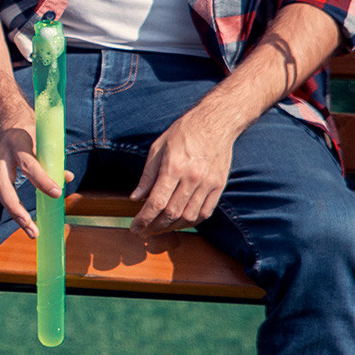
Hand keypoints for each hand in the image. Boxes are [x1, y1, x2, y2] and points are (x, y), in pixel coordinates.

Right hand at [0, 108, 66, 239]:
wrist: (0, 113)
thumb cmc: (26, 123)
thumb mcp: (42, 134)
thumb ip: (53, 156)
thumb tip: (67, 178)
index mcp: (16, 142)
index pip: (29, 165)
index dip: (43, 180)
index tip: (57, 193)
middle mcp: (1, 155)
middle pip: (4, 188)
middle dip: (17, 210)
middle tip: (32, 228)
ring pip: (1, 194)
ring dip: (15, 214)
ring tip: (31, 231)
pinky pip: (3, 192)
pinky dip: (13, 207)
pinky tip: (24, 220)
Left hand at [129, 104, 237, 235]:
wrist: (216, 123)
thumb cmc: (184, 133)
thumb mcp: (158, 148)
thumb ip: (147, 175)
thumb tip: (135, 198)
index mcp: (173, 167)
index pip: (156, 202)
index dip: (143, 219)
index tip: (134, 228)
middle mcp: (192, 178)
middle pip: (172, 213)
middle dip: (154, 227)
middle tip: (144, 232)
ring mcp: (208, 183)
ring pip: (189, 216)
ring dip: (172, 228)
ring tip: (159, 229)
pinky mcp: (219, 186)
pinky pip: (206, 212)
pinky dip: (192, 222)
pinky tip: (180, 222)